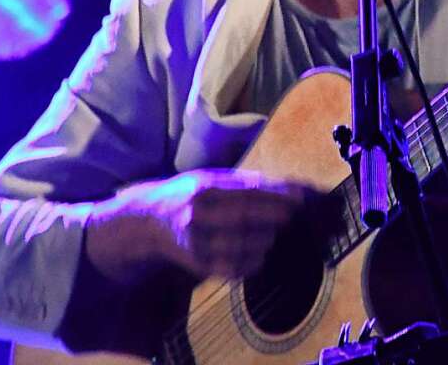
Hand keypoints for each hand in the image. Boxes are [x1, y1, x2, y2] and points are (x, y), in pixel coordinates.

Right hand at [87, 168, 307, 282]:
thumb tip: (282, 186)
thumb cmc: (187, 195)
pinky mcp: (196, 264)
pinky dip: (251, 263)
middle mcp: (198, 214)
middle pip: (246, 218)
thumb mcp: (209, 179)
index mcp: (204, 187)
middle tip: (294, 216)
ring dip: (266, 240)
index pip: (248, 191)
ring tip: (276, 234)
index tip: (300, 197)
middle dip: (275, 217)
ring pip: (241, 245)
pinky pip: (231, 268)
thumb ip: (241, 183)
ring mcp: (196, 241)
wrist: (146, 221)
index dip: (277, 195)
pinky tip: (259, 254)